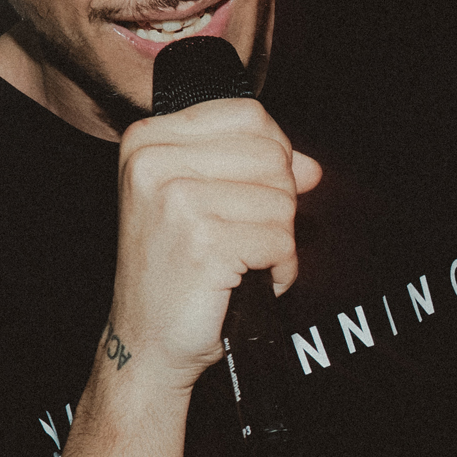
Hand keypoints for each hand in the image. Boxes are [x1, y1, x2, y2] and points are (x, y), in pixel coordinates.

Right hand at [113, 99, 320, 389]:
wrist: (146, 341)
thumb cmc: (173, 273)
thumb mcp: (201, 205)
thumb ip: (256, 172)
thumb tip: (311, 167)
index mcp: (147, 141)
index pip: (248, 115)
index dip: (273, 154)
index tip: (257, 191)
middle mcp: (154, 163)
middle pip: (271, 156)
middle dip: (278, 202)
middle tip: (246, 236)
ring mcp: (177, 201)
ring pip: (282, 200)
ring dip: (279, 240)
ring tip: (243, 261)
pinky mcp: (204, 241)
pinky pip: (282, 241)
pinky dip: (280, 269)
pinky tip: (249, 281)